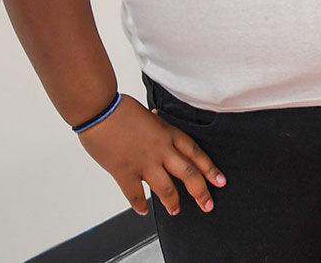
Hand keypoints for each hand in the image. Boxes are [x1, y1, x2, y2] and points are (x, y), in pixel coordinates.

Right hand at [77, 96, 225, 215]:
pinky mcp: (125, 172)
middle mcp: (161, 150)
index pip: (196, 154)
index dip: (210, 169)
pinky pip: (135, 194)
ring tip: (175, 210)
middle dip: (201, 192)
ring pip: (166, 188)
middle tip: (207, 205)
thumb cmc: (121, 109)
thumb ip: (157, 124)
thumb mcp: (149, 115)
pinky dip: (140, 204)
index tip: (219, 181)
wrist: (100, 110)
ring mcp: (144, 162)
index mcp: (169, 134)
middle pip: (188, 174)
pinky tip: (143, 210)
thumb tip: (158, 117)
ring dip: (172, 201)